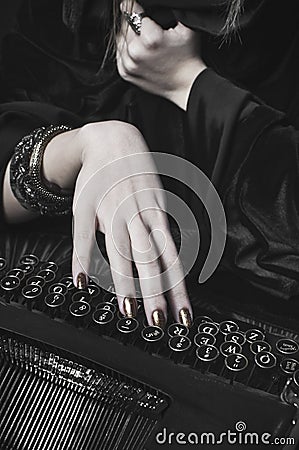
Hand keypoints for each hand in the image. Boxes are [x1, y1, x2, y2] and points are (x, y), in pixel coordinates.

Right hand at [71, 121, 192, 326]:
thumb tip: (168, 262)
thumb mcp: (158, 200)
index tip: (184, 316)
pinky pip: (84, 235)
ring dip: (125, 283)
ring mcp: (113, 210)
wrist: (113, 138)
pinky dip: (83, 259)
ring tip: (128, 312)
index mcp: (158, 216)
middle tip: (158, 321)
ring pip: (122, 251)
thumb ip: (159, 232)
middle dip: (155, 292)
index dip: (179, 289)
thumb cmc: (138, 173)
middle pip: (149, 258)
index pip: (172, 259)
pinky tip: (82, 282)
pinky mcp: (88, 206)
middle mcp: (138, 215)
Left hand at [116, 2, 206, 109]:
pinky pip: (119, 53)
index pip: (132, 10)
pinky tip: (140, 51)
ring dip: (128, 36)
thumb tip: (154, 3)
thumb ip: (169, 10)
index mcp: (150, 38)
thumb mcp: (186, 27)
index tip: (133, 3)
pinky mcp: (126, 73)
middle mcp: (136, 52)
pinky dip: (126, 50)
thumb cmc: (188, 57)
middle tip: (147, 28)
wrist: (186, 84)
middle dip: (133, 22)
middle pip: (124, 24)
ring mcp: (129, 64)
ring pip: (120, 38)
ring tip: (144, 40)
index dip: (134, 5)